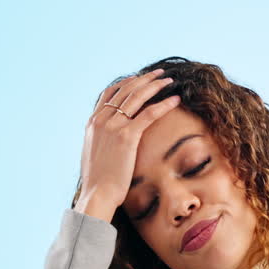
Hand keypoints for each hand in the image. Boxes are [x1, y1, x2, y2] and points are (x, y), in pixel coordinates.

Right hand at [75, 68, 182, 220]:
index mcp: (92, 123)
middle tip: (159, 73)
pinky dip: (163, 104)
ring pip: (137, 97)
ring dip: (155, 85)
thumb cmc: (98, 182)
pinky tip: (175, 99)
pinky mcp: (126, 136)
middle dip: (144, 79)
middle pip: (125, 89)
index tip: (140, 79)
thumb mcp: (95, 156)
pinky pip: (148, 114)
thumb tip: (111, 142)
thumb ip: (102, 142)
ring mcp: (113, 126)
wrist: (97, 194)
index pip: (110, 93)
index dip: (127, 83)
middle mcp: (101, 120)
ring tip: (169, 80)